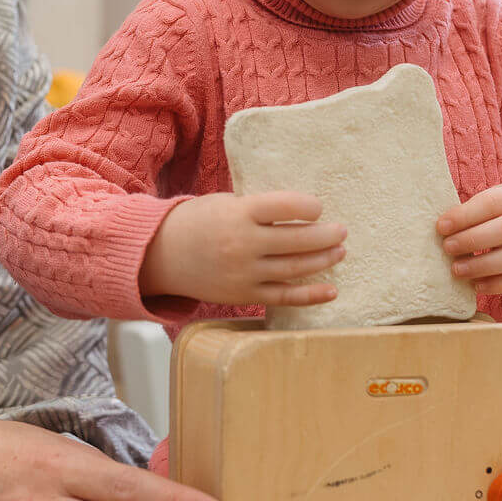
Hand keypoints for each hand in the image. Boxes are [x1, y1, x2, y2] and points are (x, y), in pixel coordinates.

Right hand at [137, 191, 345, 306]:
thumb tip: (300, 212)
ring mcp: (244, 273)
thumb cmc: (197, 222)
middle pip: (297, 239)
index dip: (309, 206)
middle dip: (326, 235)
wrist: (160, 255)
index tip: (318, 207)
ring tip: (340, 252)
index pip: (285, 206)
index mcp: (238, 213)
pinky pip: (284, 297)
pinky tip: (332, 290)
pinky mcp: (244, 294)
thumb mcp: (224, 203)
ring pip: (295, 267)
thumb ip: (258, 209)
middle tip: (342, 230)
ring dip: (324, 260)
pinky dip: (311, 295)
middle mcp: (242, 244)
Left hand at [437, 182, 501, 295]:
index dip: (466, 215)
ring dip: (483, 266)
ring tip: (457, 270)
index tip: (441, 227)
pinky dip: (498, 285)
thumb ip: (474, 211)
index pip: (493, 203)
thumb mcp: (496, 200)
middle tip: (448, 248)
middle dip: (473, 240)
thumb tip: (442, 229)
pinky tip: (476, 285)